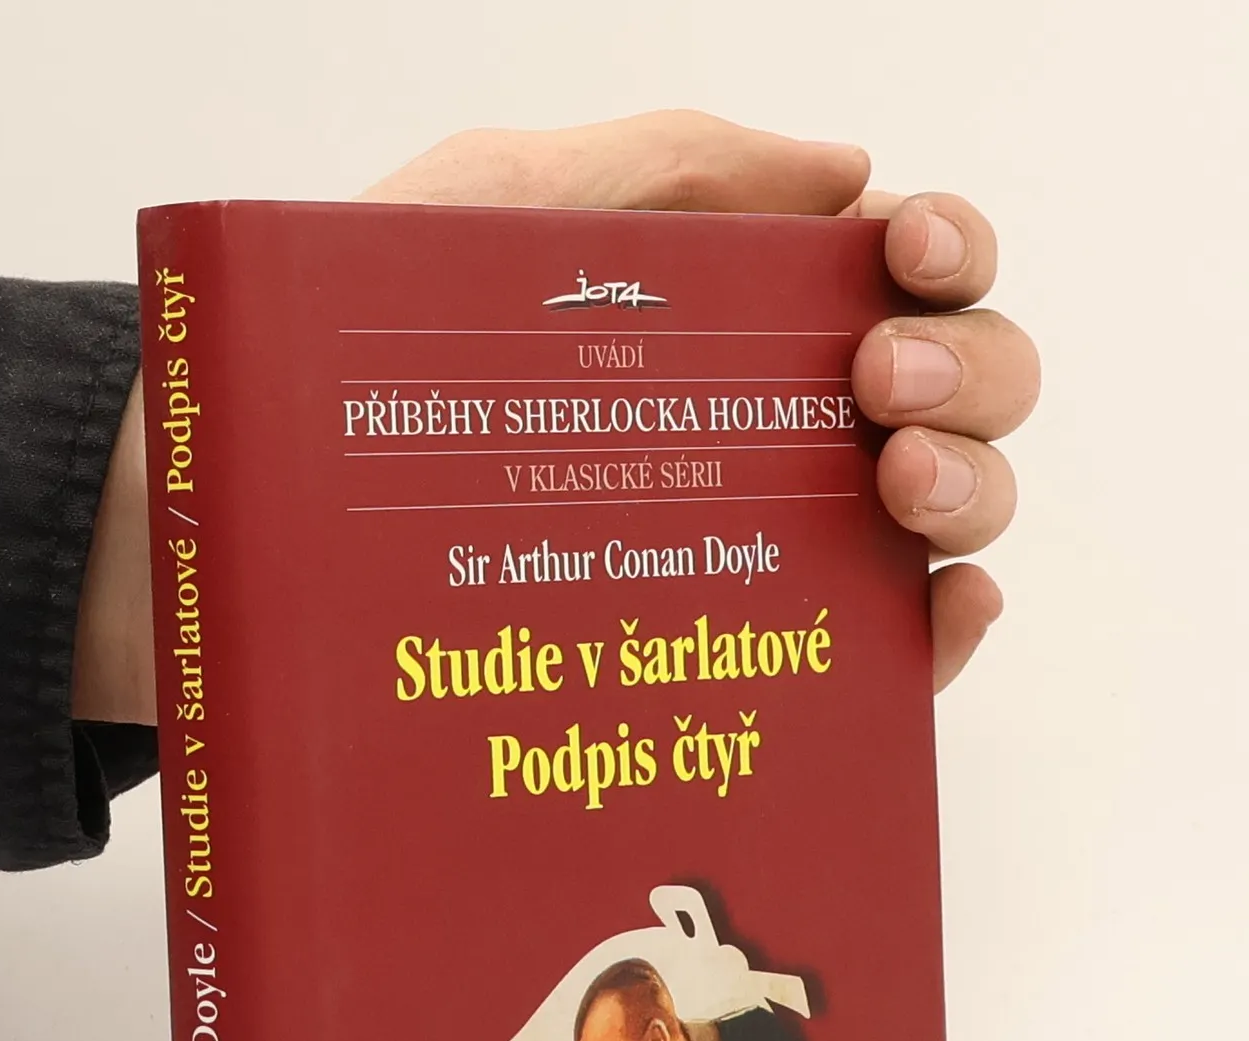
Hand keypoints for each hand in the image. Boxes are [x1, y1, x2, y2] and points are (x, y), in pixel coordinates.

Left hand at [364, 110, 1039, 691]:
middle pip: (965, 384)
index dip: (948, 249)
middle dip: (968, 368)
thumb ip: (671, 165)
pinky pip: (896, 658)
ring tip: (890, 482)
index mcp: (740, 315)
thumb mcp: (503, 210)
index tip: (902, 257)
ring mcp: (779, 552)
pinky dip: (949, 629)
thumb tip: (847, 169)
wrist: (277, 520)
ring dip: (971, 484)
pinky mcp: (760, 666)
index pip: (905, 269)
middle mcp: (779, 431)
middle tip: (875, 391)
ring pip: (955, 509)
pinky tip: (933, 605)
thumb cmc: (372, 357)